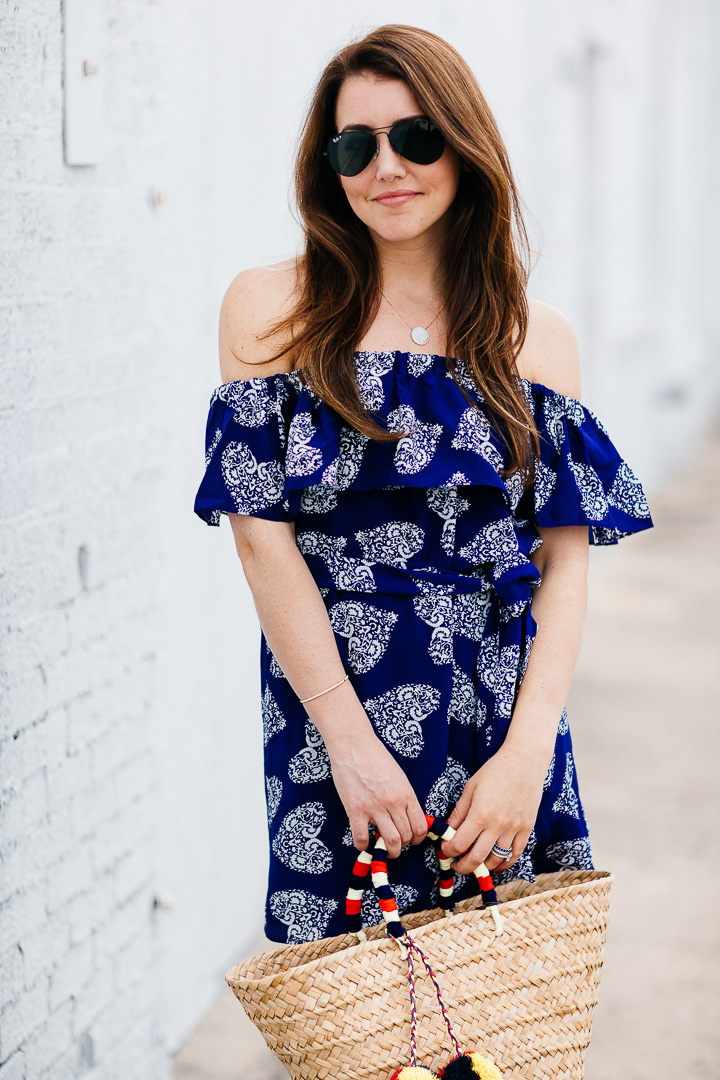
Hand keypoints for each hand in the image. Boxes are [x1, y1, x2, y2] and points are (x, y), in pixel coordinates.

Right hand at [326, 728, 427, 858]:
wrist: (353, 744)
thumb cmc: (375, 756)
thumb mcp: (399, 776)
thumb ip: (404, 796)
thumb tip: (407, 816)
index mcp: (406, 793)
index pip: (420, 826)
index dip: (418, 838)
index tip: (412, 840)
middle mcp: (394, 803)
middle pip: (406, 836)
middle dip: (403, 845)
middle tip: (397, 845)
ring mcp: (374, 807)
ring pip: (389, 841)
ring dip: (389, 850)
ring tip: (384, 849)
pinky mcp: (355, 810)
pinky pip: (361, 838)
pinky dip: (363, 845)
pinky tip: (364, 841)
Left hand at [440, 745, 547, 873]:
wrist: (524, 761)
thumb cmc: (495, 771)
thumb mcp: (471, 788)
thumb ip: (459, 812)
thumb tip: (448, 830)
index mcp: (480, 814)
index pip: (459, 844)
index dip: (448, 851)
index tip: (445, 850)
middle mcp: (497, 825)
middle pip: (477, 859)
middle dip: (463, 867)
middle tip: (456, 865)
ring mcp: (514, 828)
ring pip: (496, 860)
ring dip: (483, 867)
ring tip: (475, 863)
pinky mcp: (527, 828)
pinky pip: (515, 854)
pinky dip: (504, 863)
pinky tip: (495, 863)